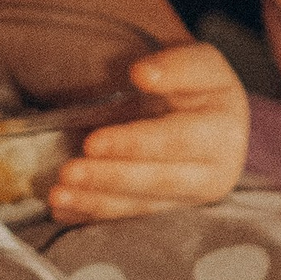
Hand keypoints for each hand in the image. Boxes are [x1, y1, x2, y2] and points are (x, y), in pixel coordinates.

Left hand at [47, 36, 250, 218]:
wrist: (210, 115)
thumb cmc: (200, 85)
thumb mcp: (200, 63)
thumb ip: (175, 66)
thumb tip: (143, 74)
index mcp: (223, 133)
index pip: (175, 141)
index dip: (133, 144)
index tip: (91, 142)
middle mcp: (213, 174)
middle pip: (157, 181)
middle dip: (110, 178)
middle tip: (68, 172)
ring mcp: (190, 198)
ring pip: (140, 205)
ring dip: (96, 202)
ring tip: (57, 195)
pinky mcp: (167, 211)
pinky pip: (128, 216)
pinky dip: (92, 214)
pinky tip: (63, 209)